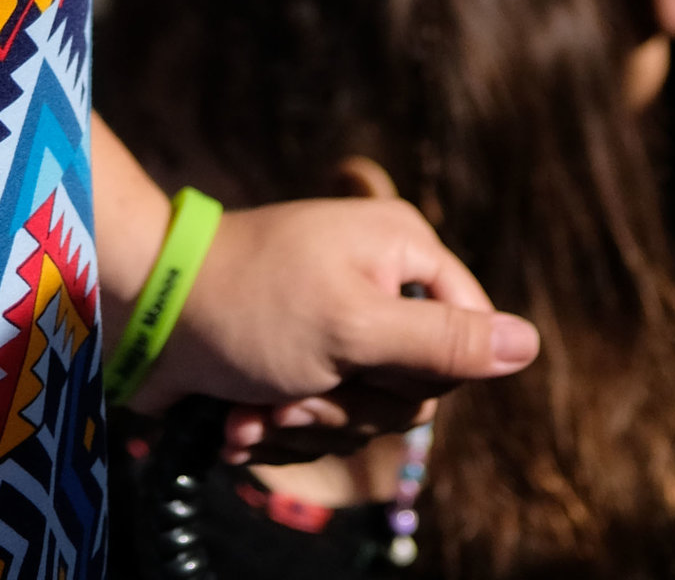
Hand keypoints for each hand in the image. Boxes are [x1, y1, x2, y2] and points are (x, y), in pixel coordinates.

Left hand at [135, 194, 535, 452]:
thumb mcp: (355, 325)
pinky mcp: (297, 363)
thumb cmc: (250, 305)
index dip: (424, 371)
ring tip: (257, 400)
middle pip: (414, 386)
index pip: (468, 333)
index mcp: (402, 248)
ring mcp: (336, 325)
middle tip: (299, 385)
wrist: (145, 314)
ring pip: (364, 416)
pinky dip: (275, 427)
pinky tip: (238, 418)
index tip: (371, 367)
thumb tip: (529, 345)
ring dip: (306, 422)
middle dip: (350, 404)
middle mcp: (377, 280)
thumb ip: (444, 340)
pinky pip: (320, 422)